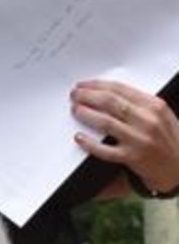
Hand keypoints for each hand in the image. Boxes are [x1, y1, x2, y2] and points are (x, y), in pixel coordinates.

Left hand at [71, 79, 178, 193]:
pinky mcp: (133, 158)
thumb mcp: (161, 115)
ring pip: (105, 122)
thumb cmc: (169, 139)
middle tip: (75, 95)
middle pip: (110, 102)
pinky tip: (80, 137)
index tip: (84, 85)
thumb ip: (140, 103)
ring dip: (86, 114)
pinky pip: (105, 150)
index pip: (119, 89)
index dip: (97, 85)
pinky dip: (90, 143)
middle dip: (88, 96)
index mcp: (154, 106)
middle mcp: (147, 121)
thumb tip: (107, 92)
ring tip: (76, 110)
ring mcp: (139, 140)